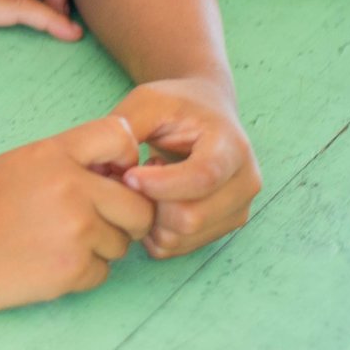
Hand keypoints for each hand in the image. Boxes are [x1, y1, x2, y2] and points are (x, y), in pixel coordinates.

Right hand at [0, 116, 155, 313]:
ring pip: (123, 243)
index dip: (126, 160)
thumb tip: (114, 171)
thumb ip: (65, 160)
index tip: (114, 178)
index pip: (121, 137)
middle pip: (139, 204)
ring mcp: (76, 232)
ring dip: (100, 248)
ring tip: (57, 245)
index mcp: (55, 154)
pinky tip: (48, 265)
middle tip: (99, 225)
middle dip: (126, 218)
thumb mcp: (16, 164)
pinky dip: (82, 273)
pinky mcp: (73, 271)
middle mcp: (73, 189)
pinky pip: (103, 273)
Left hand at [112, 76, 259, 258]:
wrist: (206, 111)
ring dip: (149, 218)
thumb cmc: (176, 106)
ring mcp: (238, 209)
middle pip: (190, 218)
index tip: (128, 175)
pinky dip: (153, 232)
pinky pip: (177, 248)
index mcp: (231, 146)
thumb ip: (125, 127)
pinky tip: (154, 202)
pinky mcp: (223, 227)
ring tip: (148, 186)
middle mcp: (245, 182)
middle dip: (149, 203)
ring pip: (182, 238)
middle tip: (134, 177)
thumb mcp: (148, 101)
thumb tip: (105, 167)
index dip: (159, 184)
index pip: (202, 178)